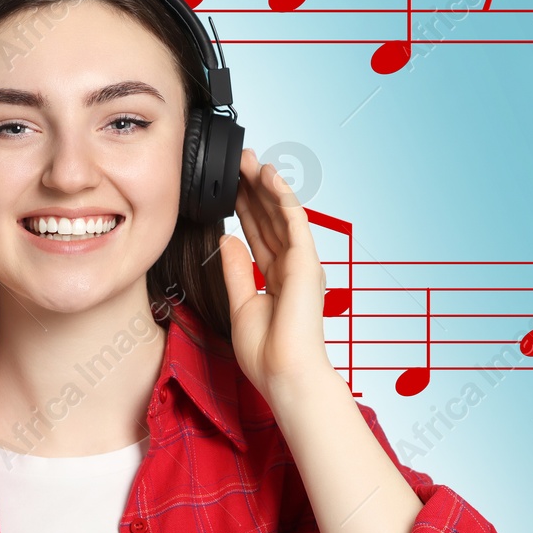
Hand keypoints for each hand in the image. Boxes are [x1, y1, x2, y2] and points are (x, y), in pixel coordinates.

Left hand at [218, 148, 336, 404]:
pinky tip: (268, 175)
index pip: (258, 235)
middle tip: (237, 162)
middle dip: (253, 189)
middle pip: (269, 219)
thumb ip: (235, 269)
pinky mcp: (306, 261)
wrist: (284, 373)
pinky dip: (281, 195)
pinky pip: (293, 220)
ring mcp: (301, 263)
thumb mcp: (240, 304)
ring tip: (248, 159)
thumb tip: (226, 239)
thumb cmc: (267, 353)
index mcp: (276, 280)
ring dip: (265, 184)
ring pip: (281, 214)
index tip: (229, 187)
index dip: (245, 209)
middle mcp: (292, 268)